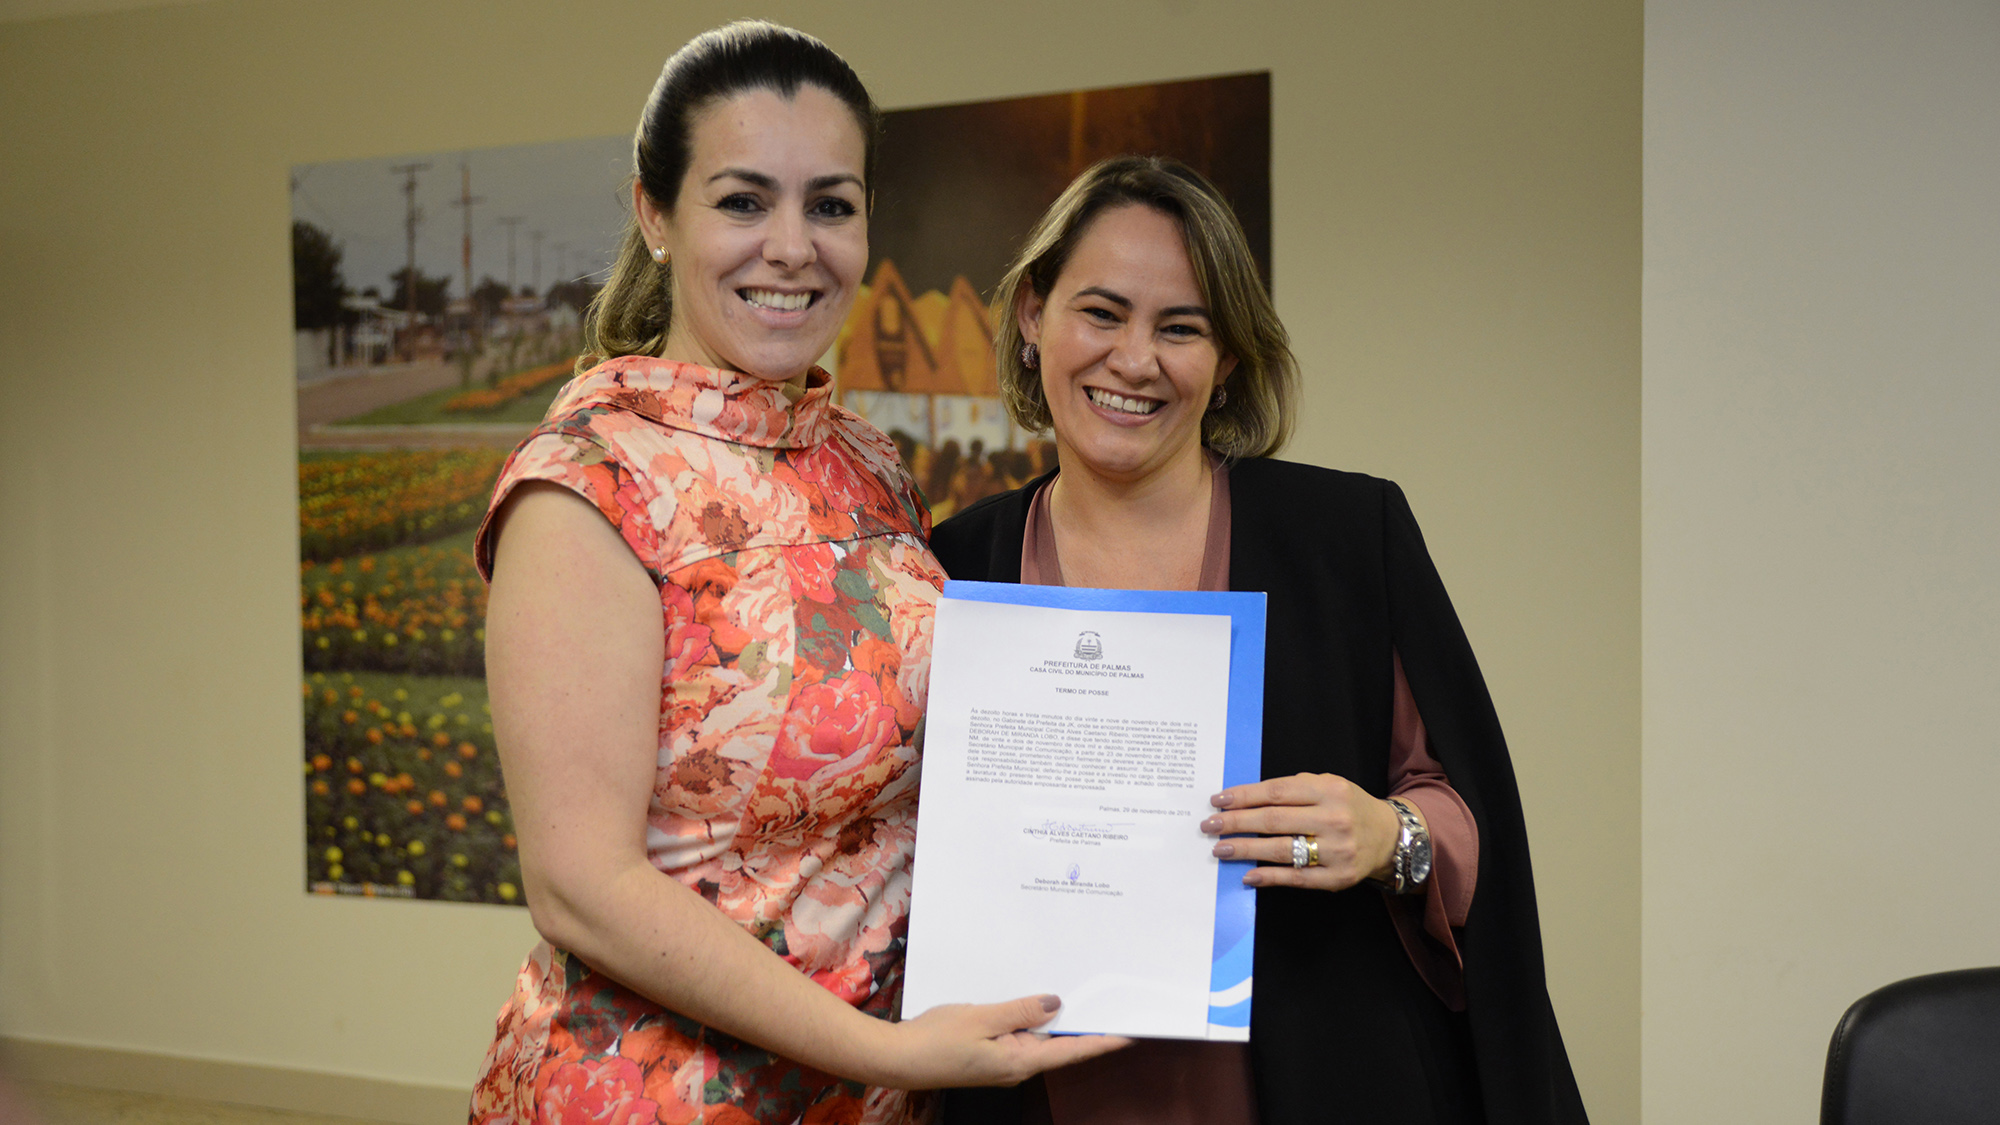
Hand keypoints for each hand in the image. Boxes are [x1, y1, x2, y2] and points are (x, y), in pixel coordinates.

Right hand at [871, 995, 1130, 1088]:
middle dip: (1086, 1027)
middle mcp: (1018, 1066)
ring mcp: (1003, 1063)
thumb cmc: (936, 1039)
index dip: (1105, 1040)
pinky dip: (1033, 1021)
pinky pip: (1020, 1037)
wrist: (897, 1060)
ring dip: (1059, 1022)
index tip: (1133, 1030)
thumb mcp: (982, 1018)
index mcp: (1021, 1061)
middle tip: (1112, 1004)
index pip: (1075, 1050)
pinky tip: (1036, 1003)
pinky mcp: (989, 1056)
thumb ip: (1022, 1010)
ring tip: (1083, 998)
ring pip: (1040, 1040)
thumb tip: (1058, 1003)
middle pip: (1062, 1047)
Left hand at [1200, 773, 1402, 890]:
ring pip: (1281, 849)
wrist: (1389, 837)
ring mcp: (1337, 850)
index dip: (1243, 796)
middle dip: (1236, 823)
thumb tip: (1245, 799)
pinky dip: (1269, 877)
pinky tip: (1248, 874)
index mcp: (1329, 790)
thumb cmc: (1348, 807)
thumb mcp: (1329, 785)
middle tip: (1210, 825)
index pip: (1276, 792)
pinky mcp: (1338, 877)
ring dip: (1245, 849)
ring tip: (1220, 849)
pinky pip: (1297, 878)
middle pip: (1274, 820)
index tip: (1218, 800)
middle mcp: (1333, 818)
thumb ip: (1293, 789)